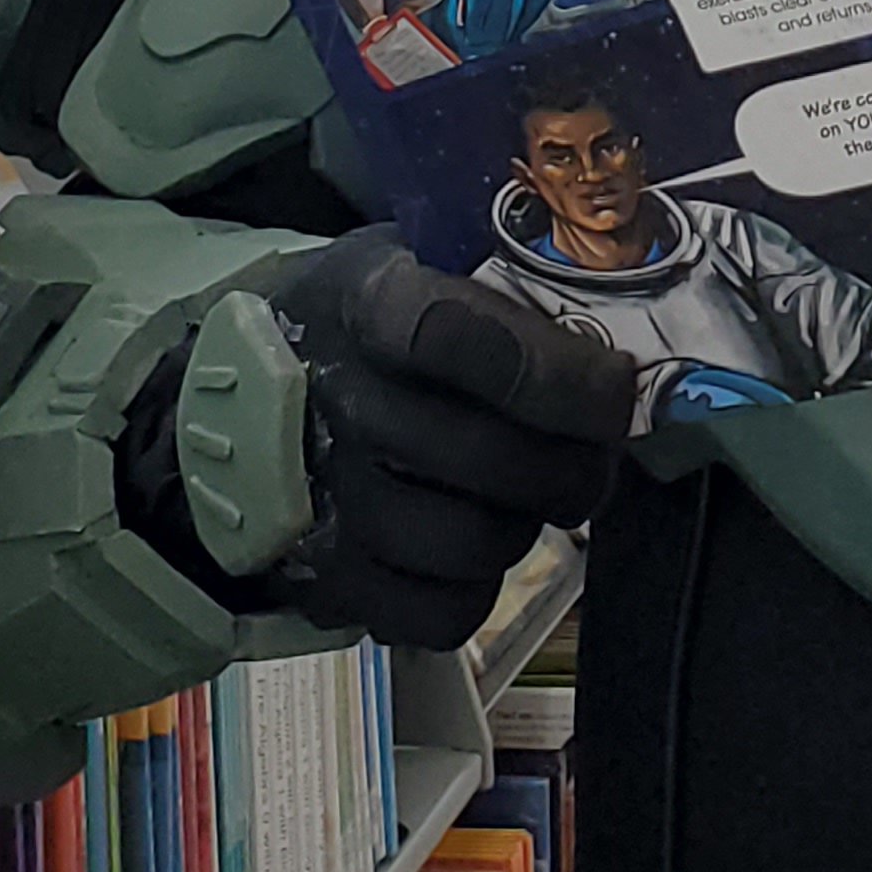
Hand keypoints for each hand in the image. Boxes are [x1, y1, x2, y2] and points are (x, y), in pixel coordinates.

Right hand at [129, 230, 632, 646]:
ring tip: (533, 493)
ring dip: (527, 522)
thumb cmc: (365, 322)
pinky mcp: (329, 579)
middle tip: (597, 453)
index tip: (616, 388)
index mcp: (366, 301)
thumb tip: (632, 323)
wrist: (240, 400)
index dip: (556, 373)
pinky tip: (475, 539)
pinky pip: (440, 612)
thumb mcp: (416, 258)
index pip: (459, 337)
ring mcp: (327, 498)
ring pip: (475, 540)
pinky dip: (478, 587)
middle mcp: (338, 401)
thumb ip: (508, 278)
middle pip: (488, 458)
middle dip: (574, 464)